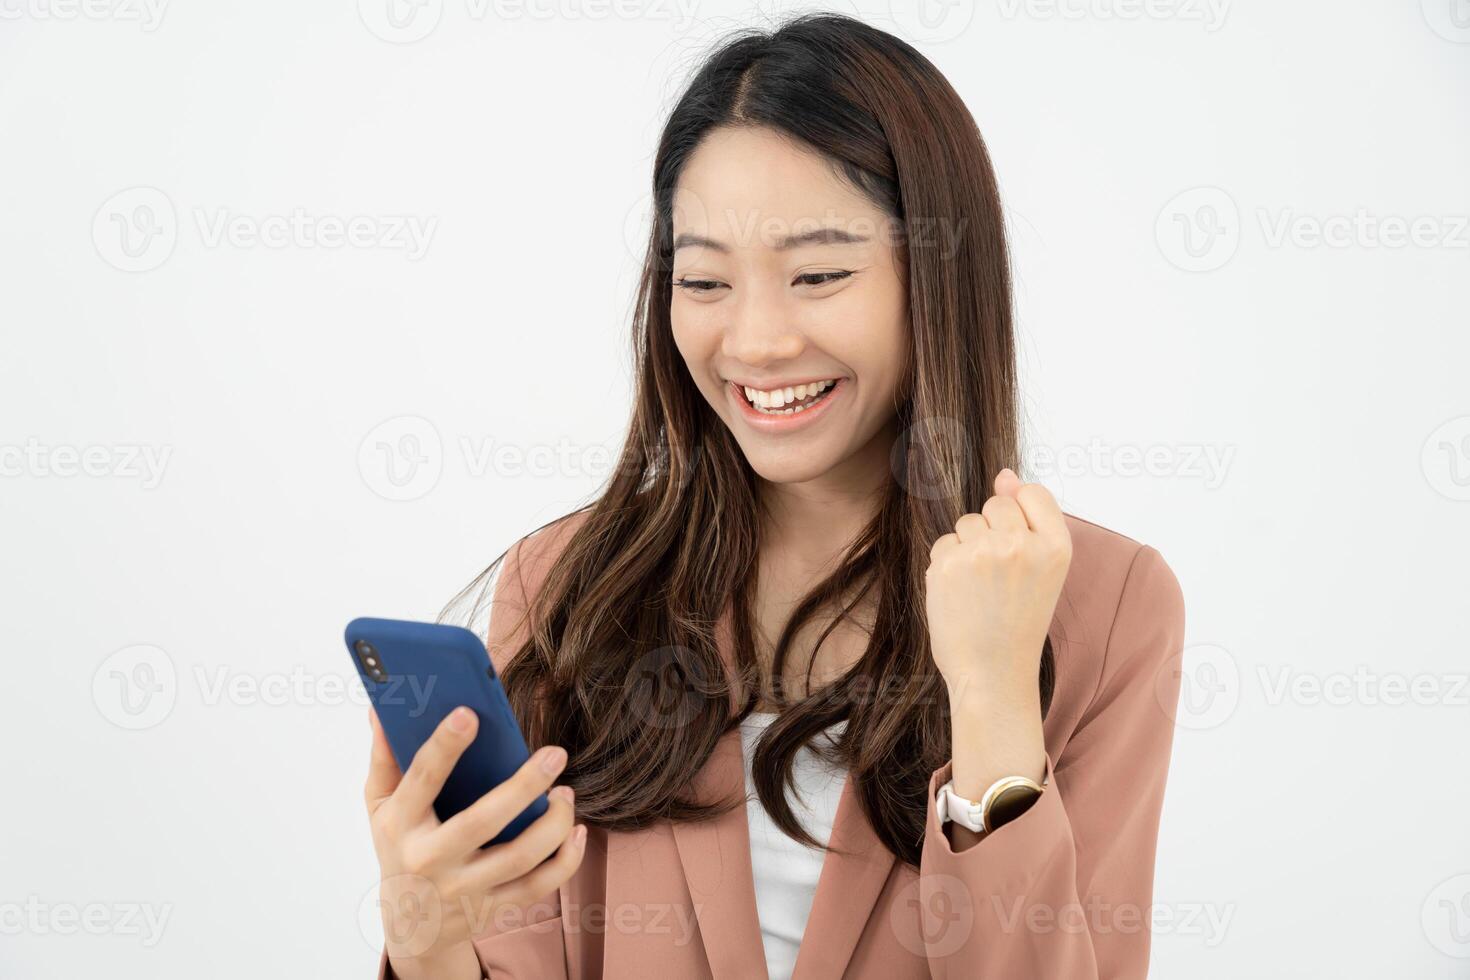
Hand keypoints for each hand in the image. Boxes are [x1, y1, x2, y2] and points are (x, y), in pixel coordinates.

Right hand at [365, 707, 586, 979]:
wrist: (411, 927)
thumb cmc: (400, 848)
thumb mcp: (380, 806)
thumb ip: (385, 758)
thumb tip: (382, 709)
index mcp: (401, 825)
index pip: (422, 780)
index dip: (444, 747)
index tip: (469, 713)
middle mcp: (431, 859)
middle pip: (482, 822)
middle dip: (524, 785)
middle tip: (555, 753)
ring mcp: (464, 888)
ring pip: (520, 857)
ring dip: (553, 822)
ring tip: (565, 792)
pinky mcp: (492, 908)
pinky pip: (539, 885)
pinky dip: (566, 859)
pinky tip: (577, 831)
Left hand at [924, 468, 1071, 700]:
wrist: (993, 674)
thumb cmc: (1018, 623)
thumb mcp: (1042, 569)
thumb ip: (1028, 519)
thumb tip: (1004, 475)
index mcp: (1056, 547)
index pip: (1033, 493)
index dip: (1021, 515)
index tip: (1019, 547)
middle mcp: (1021, 545)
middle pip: (996, 505)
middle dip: (992, 531)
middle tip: (999, 577)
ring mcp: (982, 553)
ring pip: (966, 523)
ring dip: (967, 548)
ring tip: (980, 588)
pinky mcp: (948, 565)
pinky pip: (943, 544)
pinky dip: (947, 565)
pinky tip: (960, 594)